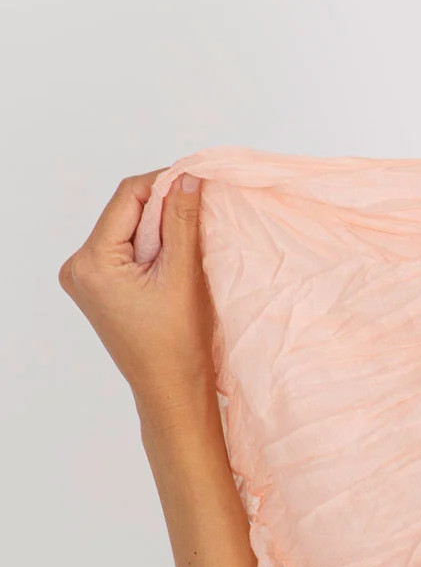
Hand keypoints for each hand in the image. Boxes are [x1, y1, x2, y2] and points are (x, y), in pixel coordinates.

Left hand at [58, 171, 215, 413]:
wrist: (171, 389)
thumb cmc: (178, 343)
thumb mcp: (183, 275)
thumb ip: (182, 220)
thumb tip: (188, 177)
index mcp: (91, 262)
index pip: (127, 197)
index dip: (163, 183)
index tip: (196, 181)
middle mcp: (77, 266)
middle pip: (124, 212)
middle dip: (161, 209)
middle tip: (198, 215)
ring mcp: (83, 278)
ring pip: (125, 230)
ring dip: (158, 228)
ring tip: (186, 247)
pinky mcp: (96, 287)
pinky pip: (123, 250)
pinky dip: (149, 247)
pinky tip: (170, 262)